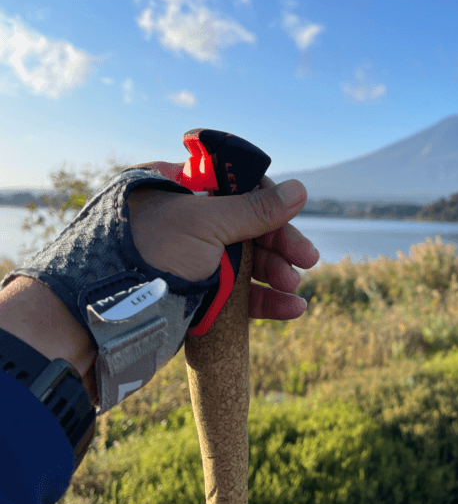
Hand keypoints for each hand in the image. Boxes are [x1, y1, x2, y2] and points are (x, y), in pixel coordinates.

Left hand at [127, 162, 319, 320]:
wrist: (104, 320)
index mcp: (177, 189)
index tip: (291, 213)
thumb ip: (256, 209)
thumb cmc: (149, 255)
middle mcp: (184, 222)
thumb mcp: (206, 224)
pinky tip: (292, 308)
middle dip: (279, 244)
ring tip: (293, 288)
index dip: (267, 199)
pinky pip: (238, 295)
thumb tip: (299, 191)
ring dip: (276, 274)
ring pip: (246, 262)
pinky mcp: (195, 295)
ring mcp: (190, 260)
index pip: (233, 183)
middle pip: (247, 225)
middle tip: (307, 259)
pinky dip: (265, 301)